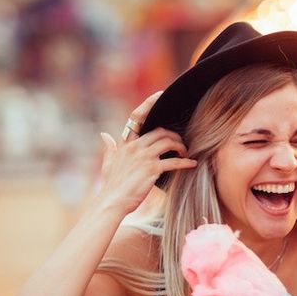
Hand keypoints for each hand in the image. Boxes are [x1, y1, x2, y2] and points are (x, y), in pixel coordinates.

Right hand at [97, 92, 195, 213]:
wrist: (112, 201)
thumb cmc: (112, 184)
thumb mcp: (108, 163)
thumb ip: (109, 147)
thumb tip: (104, 134)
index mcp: (126, 144)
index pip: (137, 117)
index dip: (149, 104)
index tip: (160, 95)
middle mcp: (135, 147)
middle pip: (160, 131)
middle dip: (174, 135)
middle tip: (181, 143)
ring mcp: (143, 157)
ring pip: (168, 142)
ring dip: (181, 146)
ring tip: (186, 153)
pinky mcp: (152, 169)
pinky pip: (174, 162)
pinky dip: (185, 163)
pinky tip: (192, 164)